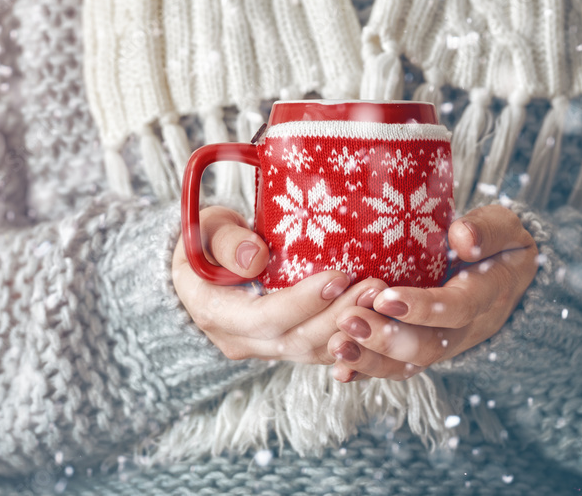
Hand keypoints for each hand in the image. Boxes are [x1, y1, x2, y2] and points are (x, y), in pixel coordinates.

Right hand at [172, 206, 365, 363]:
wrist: (200, 267)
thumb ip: (226, 242)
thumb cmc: (205, 239)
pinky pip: (318, 352)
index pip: (265, 318)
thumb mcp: (206, 229)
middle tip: (374, 288)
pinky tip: (375, 319)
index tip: (339, 276)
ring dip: (350, 329)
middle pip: (295, 341)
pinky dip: (348, 340)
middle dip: (339, 317)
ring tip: (381, 298)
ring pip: (311, 352)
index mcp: (214, 311)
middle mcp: (237, 339)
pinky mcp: (280, 347)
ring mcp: (259, 349)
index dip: (304, 302)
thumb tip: (255, 259)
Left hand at [326, 204, 538, 382]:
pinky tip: (339, 371)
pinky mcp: (420, 350)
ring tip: (336, 345)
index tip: (384, 298)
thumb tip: (462, 237)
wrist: (502, 275)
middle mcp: (465, 329)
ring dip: (370, 360)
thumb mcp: (504, 227)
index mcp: (488, 295)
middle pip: (429, 347)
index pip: (458, 308)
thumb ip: (489, 229)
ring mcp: (442, 344)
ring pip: (408, 365)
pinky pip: (394, 368)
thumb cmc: (497, 243)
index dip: (422, 308)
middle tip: (348, 320)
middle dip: (387, 339)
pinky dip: (366, 372)